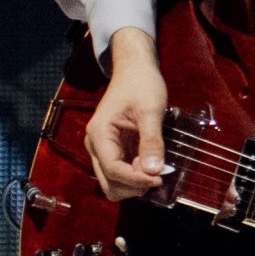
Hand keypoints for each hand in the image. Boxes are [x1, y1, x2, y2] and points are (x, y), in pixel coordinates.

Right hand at [85, 30, 167, 200]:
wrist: (135, 70)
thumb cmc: (141, 84)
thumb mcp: (150, 110)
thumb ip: (151, 141)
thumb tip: (153, 170)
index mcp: (99, 134)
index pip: (112, 169)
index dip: (136, 179)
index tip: (159, 178)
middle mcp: (95, 146)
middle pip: (109, 183)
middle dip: (133, 185)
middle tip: (158, 175)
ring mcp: (103, 150)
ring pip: (114, 182)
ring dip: (134, 183)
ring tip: (155, 168)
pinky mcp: (114, 150)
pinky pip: (122, 173)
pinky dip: (136, 176)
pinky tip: (151, 164)